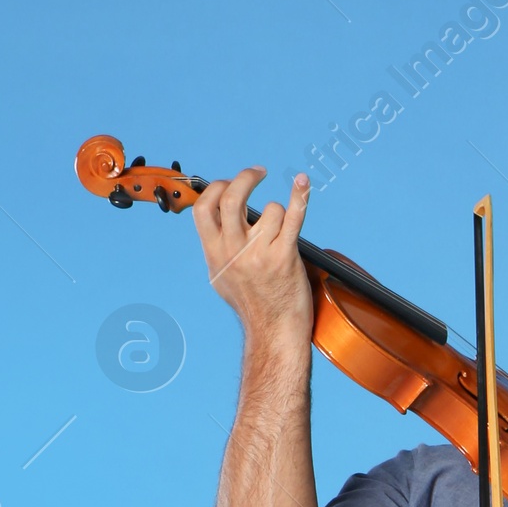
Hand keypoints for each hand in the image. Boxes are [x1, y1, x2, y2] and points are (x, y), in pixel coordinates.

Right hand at [192, 166, 312, 342]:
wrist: (275, 333)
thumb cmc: (252, 305)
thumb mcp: (222, 277)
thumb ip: (217, 248)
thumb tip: (216, 217)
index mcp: (215, 254)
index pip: (204, 207)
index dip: (217, 188)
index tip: (230, 183)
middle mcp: (234, 252)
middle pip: (233, 197)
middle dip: (246, 177)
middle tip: (258, 173)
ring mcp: (259, 254)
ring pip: (270, 209)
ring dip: (280, 213)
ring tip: (282, 233)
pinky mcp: (285, 257)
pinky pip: (293, 217)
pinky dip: (300, 196)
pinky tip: (302, 183)